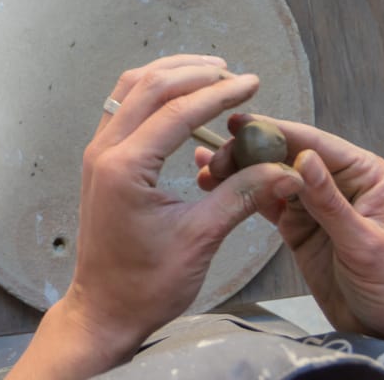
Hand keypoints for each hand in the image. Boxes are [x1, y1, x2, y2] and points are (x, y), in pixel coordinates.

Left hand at [15, 56, 300, 378]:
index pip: (177, 111)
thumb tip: (285, 171)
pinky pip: (123, 107)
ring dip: (170, 75)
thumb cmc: (146, 284)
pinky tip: (180, 97)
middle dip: (194, 73)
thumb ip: (241, 196)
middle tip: (234, 73)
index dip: (219, 93)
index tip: (251, 83)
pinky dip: (153, 92)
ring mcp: (98, 153)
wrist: (105, 310)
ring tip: (210, 72)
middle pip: (148, 87)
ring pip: (129, 89)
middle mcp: (105, 151)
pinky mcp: (101, 161)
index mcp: (124, 168)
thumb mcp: (200, 239)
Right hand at [197, 115, 383, 354]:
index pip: (314, 144)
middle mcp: (338, 181)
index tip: (236, 123)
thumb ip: (331, 203)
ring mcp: (314, 203)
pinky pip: (266, 202)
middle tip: (215, 158)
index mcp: (364, 174)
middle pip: (285, 155)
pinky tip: (214, 183)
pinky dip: (242, 193)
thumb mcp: (365, 246)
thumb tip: (304, 156)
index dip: (274, 130)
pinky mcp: (297, 225)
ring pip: (270, 176)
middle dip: (248, 152)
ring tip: (205, 170)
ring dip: (239, 171)